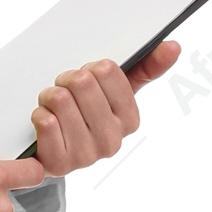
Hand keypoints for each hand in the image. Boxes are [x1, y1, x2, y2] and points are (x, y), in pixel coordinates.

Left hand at [28, 44, 179, 173]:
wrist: (58, 152)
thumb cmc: (89, 115)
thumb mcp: (117, 91)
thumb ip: (146, 67)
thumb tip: (173, 46)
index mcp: (131, 120)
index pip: (106, 70)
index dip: (89, 68)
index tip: (87, 79)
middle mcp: (112, 142)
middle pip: (82, 83)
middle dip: (67, 80)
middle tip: (66, 91)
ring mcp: (86, 156)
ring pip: (61, 100)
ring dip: (49, 96)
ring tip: (54, 106)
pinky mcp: (59, 165)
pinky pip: (44, 121)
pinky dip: (38, 114)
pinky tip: (45, 122)